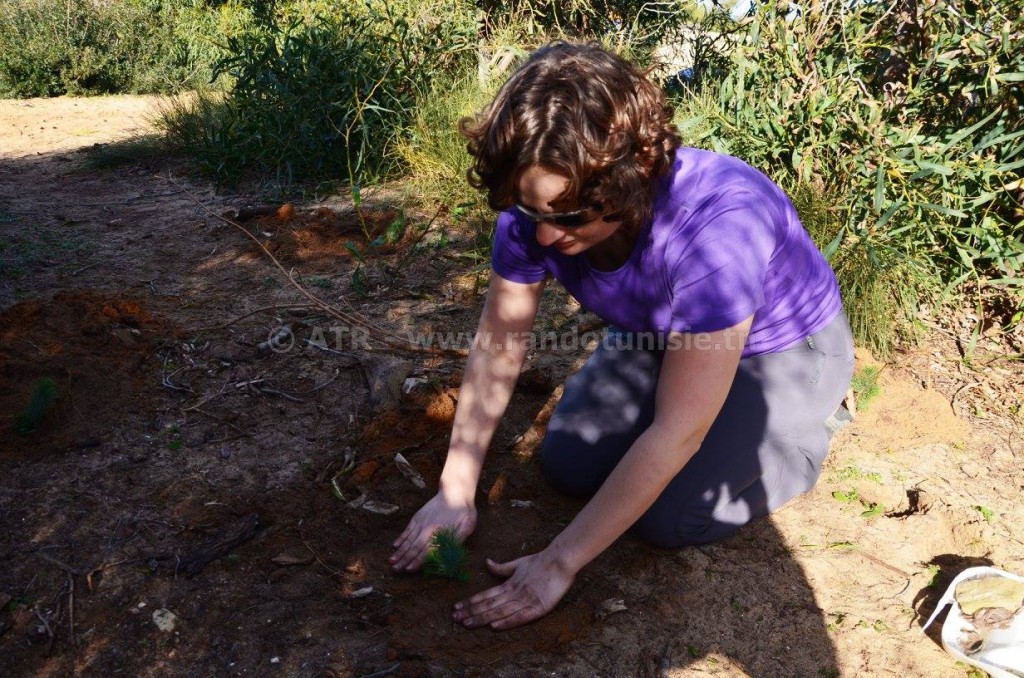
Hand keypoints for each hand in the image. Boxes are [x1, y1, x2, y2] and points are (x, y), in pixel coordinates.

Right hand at [390, 492, 475, 571]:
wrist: (454, 490)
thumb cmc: (464, 510)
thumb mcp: (468, 525)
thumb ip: (459, 539)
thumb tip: (450, 554)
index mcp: (439, 531)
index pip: (427, 550)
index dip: (418, 560)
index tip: (409, 570)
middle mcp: (427, 528)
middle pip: (414, 546)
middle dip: (404, 559)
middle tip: (395, 570)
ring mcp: (421, 522)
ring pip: (408, 539)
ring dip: (400, 551)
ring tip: (391, 561)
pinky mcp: (418, 516)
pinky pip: (407, 529)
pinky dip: (401, 538)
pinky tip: (395, 545)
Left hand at [452, 550, 574, 629]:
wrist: (560, 561)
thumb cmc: (540, 562)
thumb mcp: (518, 563)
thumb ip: (502, 568)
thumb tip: (487, 562)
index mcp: (509, 583)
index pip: (486, 595)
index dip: (471, 601)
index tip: (456, 607)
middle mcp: (514, 593)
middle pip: (489, 605)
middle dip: (471, 612)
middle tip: (455, 618)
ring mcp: (525, 600)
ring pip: (499, 611)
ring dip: (482, 618)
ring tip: (467, 624)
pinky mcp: (538, 608)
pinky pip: (519, 617)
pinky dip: (506, 622)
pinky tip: (494, 626)